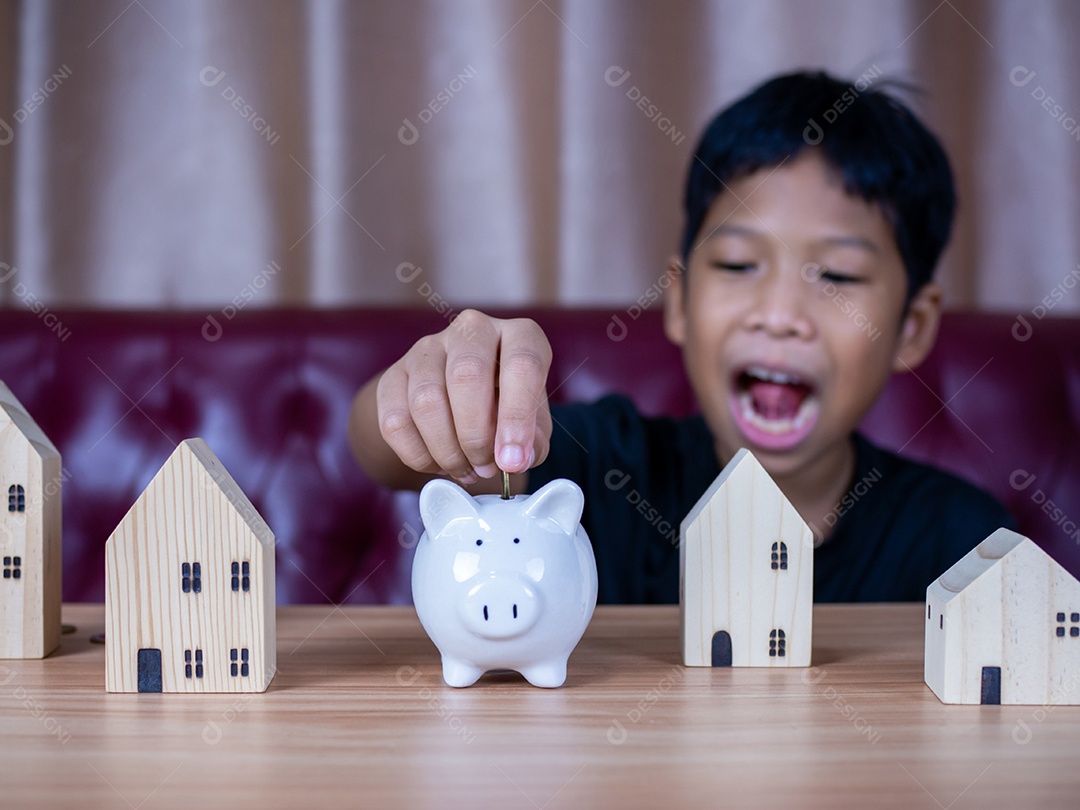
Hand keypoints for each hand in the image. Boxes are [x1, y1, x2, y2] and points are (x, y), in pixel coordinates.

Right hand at [375, 310, 552, 483]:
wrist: (460, 402)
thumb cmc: (506, 409)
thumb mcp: (534, 424)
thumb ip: (533, 442)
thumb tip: (514, 460)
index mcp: (518, 335)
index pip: (522, 364)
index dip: (517, 417)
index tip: (511, 460)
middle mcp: (472, 330)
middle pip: (466, 374)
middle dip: (476, 435)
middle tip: (485, 467)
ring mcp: (428, 348)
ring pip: (427, 401)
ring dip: (447, 450)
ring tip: (465, 469)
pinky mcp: (393, 374)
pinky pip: (395, 421)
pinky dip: (418, 454)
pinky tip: (437, 463)